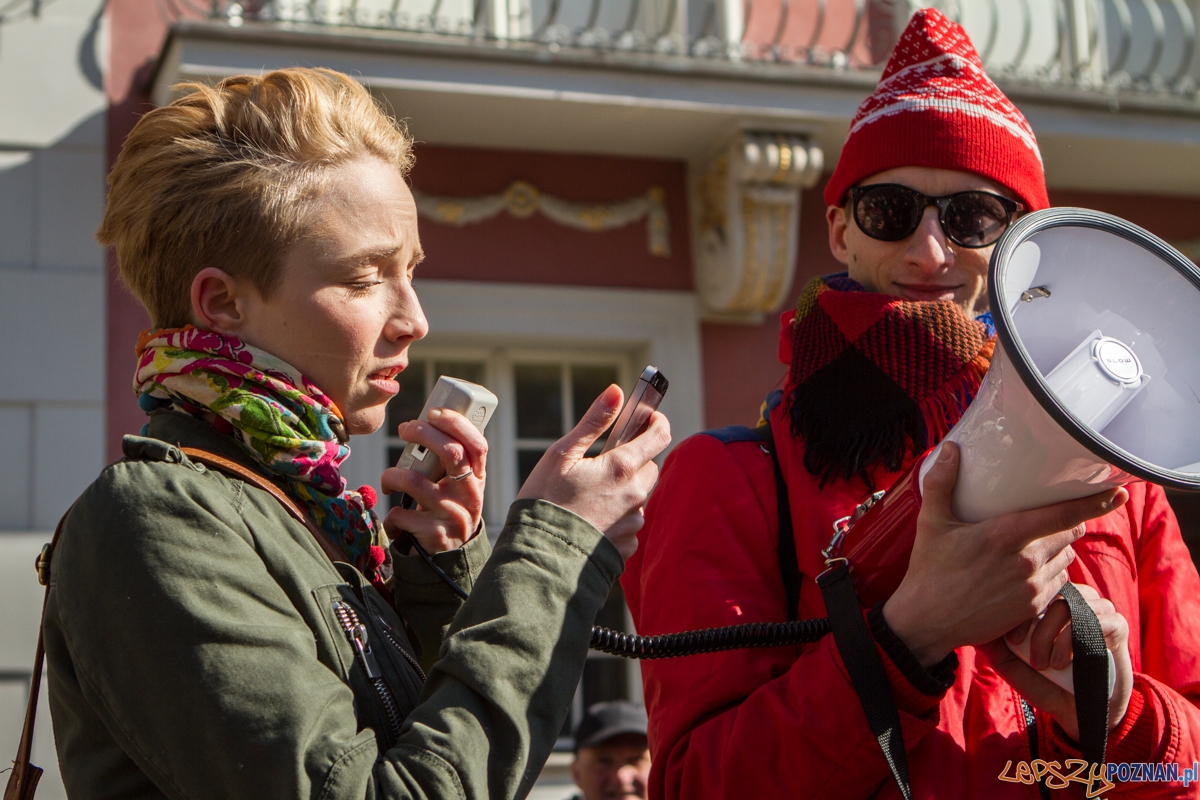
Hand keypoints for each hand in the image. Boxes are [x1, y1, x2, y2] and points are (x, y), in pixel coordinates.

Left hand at [380, 407, 486, 553]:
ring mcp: (453, 514)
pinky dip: (392, 515)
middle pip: (451, 453)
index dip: (455, 423)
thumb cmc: (448, 506)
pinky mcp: (435, 534)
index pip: (476, 443)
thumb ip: (451, 460)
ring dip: (392, 475)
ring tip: (389, 480)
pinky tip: (396, 520)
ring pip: (414, 481)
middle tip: (405, 429)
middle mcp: (470, 494)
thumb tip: (427, 422)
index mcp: (477, 477)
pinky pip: (402, 514)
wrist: (452, 554)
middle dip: (423, 433)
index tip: (433, 412)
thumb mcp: (458, 483)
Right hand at [518, 384, 670, 560]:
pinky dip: (617, 517)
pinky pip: (630, 523)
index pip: (659, 435)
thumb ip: (594, 422)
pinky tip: (592, 519)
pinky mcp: (628, 545)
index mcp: (621, 468)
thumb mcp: (561, 454)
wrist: (539, 555)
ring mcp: (633, 522)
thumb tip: (617, 391)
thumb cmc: (544, 500)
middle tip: (604, 463)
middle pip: (649, 467)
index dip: (657, 422)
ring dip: (623, 491)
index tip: (649, 417)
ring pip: (638, 496)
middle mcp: (635, 495)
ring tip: (590, 497)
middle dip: (634, 460)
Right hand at [882, 442, 1127, 666]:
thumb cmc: (928, 571)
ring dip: (1058, 549)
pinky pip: (1059, 583)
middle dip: (1067, 524)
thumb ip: (942, 483)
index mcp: (1005, 536)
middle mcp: (1026, 562)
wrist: (927, 622)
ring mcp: (1032, 587)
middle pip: (1069, 534)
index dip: (1094, 503)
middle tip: (1050, 517)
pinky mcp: (1033, 608)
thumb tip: (951, 450)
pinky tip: (1028, 572)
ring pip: (1066, 558)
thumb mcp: (931, 524)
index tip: (1116, 493)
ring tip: (1033, 546)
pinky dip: (1051, 574)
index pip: (1063, 516)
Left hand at [980, 584, 1133, 740]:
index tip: (1011, 640)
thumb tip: (973, 622)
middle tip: (1030, 656)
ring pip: (1072, 604)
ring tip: (1047, 665)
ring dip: (1055, 636)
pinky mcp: (1119, 625)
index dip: (1019, 610)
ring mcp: (1098, 608)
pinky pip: (1100, 620)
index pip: (1031, 586)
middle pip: (1051, 591)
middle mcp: (1073, 598)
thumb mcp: (1011, 663)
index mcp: (1048, 600)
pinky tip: (1066, 663)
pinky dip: (1077, 641)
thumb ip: (994, 642)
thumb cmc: (1043, 682)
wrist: (1078, 711)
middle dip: (1036, 626)